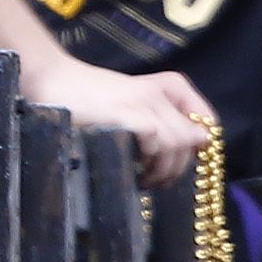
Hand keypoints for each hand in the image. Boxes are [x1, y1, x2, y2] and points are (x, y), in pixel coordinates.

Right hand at [21, 58, 218, 188]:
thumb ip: (166, 122)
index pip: (207, 121)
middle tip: (158, 180)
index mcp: (168, 86)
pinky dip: (149, 161)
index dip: (198, 148)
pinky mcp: (127, 113)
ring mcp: (144, 102)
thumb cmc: (91, 97)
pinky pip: (156, 142)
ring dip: (163, 169)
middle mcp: (160, 91)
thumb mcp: (134, 104)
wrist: (53, 80)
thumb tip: (200, 142)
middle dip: (178, 166)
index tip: (179, 162)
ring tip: (145, 180)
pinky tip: (134, 170)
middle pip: (191, 139)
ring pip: (177, 143)